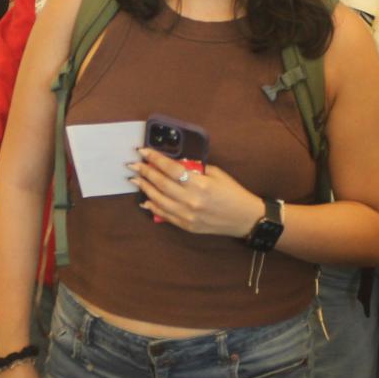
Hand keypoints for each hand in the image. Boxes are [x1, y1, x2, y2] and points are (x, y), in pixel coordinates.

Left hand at [130, 150, 260, 237]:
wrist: (244, 218)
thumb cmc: (233, 192)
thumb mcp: (217, 174)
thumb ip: (195, 169)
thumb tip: (175, 164)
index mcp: (200, 184)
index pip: (171, 169)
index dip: (155, 159)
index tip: (143, 151)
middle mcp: (191, 200)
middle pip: (161, 184)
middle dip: (145, 172)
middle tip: (134, 164)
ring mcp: (187, 215)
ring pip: (159, 200)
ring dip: (145, 188)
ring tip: (135, 179)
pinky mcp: (187, 226)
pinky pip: (165, 215)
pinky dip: (153, 207)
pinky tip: (145, 199)